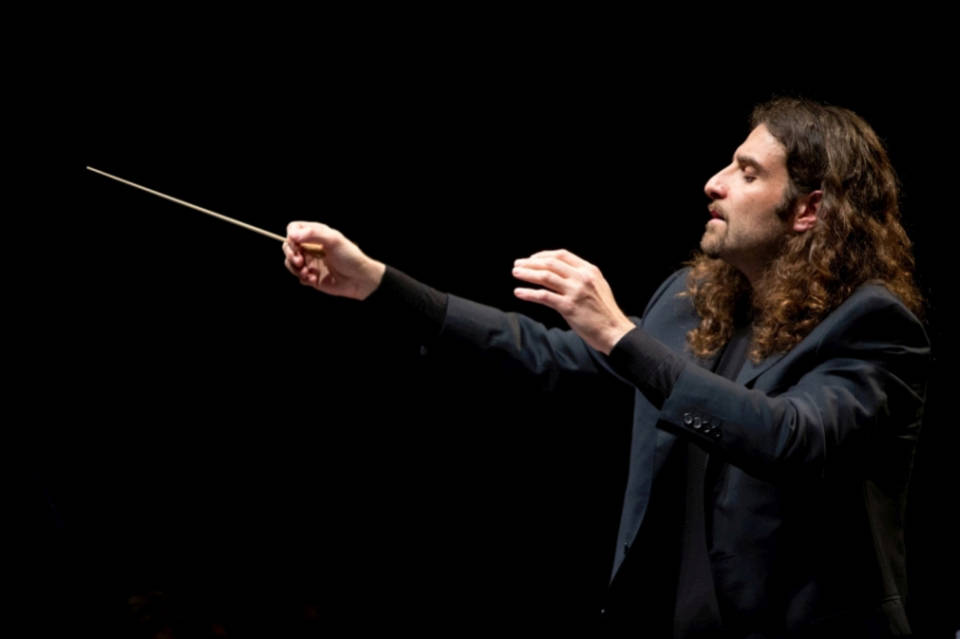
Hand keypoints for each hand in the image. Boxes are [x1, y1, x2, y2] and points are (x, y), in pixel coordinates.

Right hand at [283, 222, 385, 299]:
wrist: (359, 279)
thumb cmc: (349, 256)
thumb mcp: (333, 240)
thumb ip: (313, 234)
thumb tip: (292, 235)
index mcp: (315, 234)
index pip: (293, 229)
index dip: (291, 236)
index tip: (297, 244)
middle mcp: (310, 246)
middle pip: (288, 246)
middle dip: (290, 254)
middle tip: (300, 261)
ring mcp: (310, 261)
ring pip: (290, 262)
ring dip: (295, 268)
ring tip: (307, 272)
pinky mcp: (311, 275)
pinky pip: (298, 276)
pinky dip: (303, 278)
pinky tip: (314, 279)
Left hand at [512, 249, 635, 354]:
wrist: (615, 331)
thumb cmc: (605, 312)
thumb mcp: (598, 286)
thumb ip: (583, 277)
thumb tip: (563, 273)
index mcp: (589, 270)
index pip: (562, 255)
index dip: (544, 255)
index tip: (532, 259)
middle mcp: (582, 278)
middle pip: (551, 263)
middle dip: (531, 262)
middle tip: (517, 264)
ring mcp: (575, 292)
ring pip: (545, 276)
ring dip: (527, 274)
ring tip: (515, 273)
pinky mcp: (569, 307)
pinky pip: (544, 296)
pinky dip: (529, 293)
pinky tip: (519, 292)